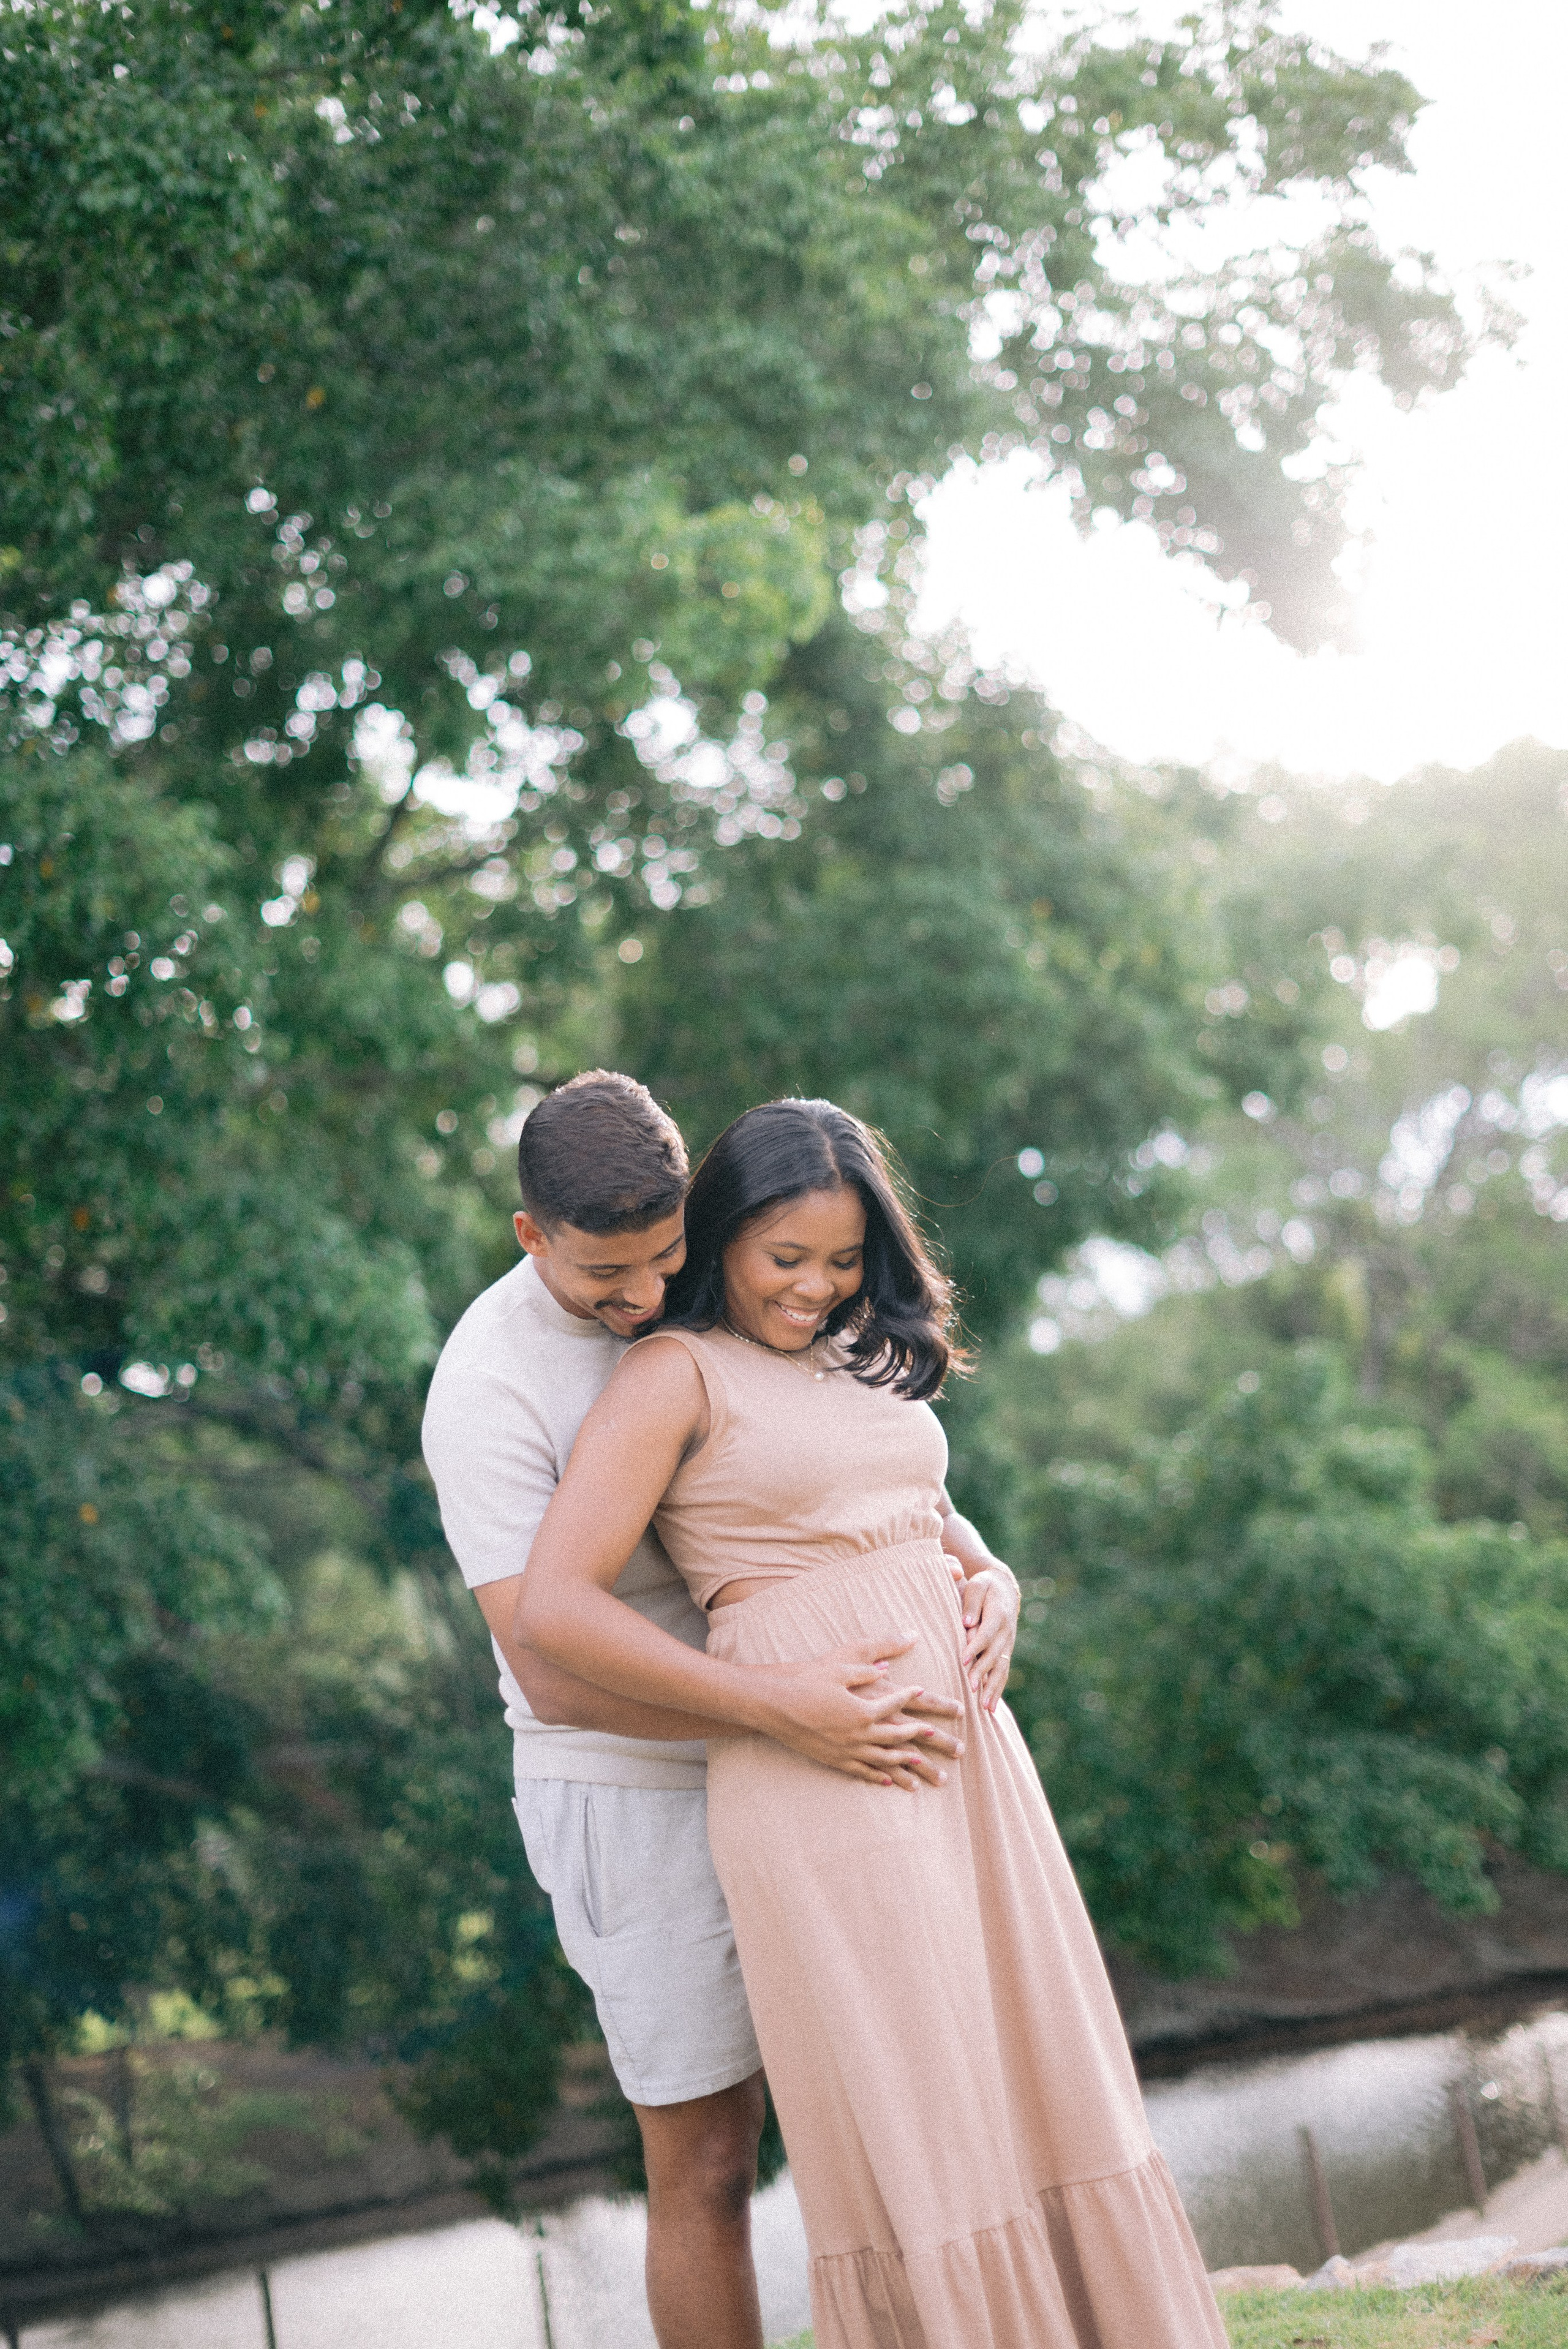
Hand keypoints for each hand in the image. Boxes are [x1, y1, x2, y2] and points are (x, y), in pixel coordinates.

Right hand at [758, 1636, 964, 1790]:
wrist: (773, 1704)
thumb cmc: (807, 1678)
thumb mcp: (844, 1659)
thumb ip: (879, 1651)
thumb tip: (910, 1638)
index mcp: (867, 1707)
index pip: (905, 1704)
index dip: (929, 1704)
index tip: (952, 1708)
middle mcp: (861, 1733)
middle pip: (905, 1739)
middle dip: (935, 1744)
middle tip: (959, 1750)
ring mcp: (847, 1750)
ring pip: (888, 1761)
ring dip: (914, 1768)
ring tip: (935, 1776)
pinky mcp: (834, 1759)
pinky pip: (863, 1771)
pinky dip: (881, 1776)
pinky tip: (894, 1782)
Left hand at [959, 1568, 1017, 1714]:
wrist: (1005, 1588)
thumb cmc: (984, 1586)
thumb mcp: (977, 1586)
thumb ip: (971, 1603)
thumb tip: (966, 1623)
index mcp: (998, 1614)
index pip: (986, 1633)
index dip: (976, 1647)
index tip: (963, 1660)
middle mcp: (1006, 1632)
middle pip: (994, 1655)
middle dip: (983, 1672)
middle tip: (971, 1688)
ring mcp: (1008, 1644)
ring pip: (1001, 1668)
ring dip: (993, 1688)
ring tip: (985, 1707)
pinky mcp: (1006, 1652)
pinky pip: (1003, 1672)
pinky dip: (998, 1689)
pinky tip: (991, 1707)